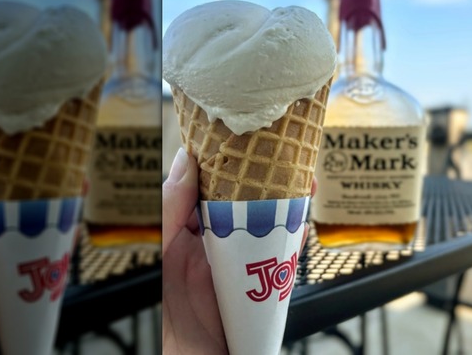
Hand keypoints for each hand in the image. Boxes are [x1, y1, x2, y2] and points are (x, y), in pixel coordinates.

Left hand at [162, 148, 312, 354]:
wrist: (201, 353)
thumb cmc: (175, 307)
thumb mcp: (167, 248)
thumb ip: (172, 205)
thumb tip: (185, 159)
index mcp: (194, 226)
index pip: (217, 184)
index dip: (235, 161)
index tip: (251, 138)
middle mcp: (222, 239)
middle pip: (252, 200)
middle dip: (273, 178)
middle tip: (291, 157)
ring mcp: (246, 258)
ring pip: (273, 222)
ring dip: (290, 203)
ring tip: (304, 182)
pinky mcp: (265, 278)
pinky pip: (285, 253)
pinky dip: (295, 236)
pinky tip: (301, 222)